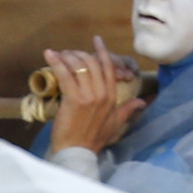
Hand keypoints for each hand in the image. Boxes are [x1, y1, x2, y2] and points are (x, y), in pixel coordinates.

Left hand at [45, 39, 143, 155]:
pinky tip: (49, 55)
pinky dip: (56, 63)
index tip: (96, 40)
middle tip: (69, 52)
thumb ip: (129, 110)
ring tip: (59, 54)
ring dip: (67, 57)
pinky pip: (65, 75)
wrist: (77, 152)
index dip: (102, 52)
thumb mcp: (115, 124)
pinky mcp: (73, 99)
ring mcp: (88, 96)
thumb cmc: (94, 139)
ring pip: (79, 67)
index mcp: (112, 97)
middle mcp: (102, 94)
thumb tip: (143, 101)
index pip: (109, 68)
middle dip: (80, 54)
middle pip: (92, 64)